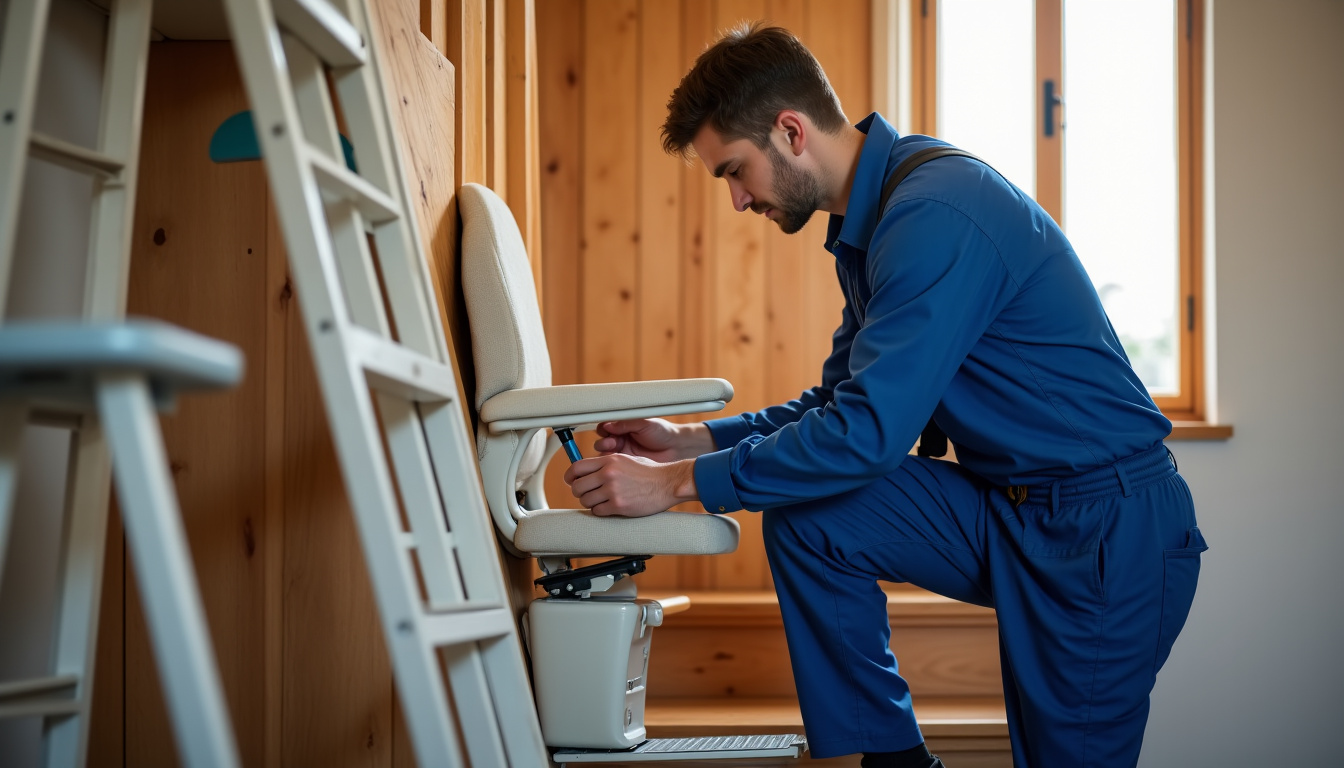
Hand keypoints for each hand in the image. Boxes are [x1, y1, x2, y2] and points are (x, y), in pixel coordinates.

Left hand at [563, 454, 697, 516]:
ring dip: (590, 503)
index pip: (577, 468)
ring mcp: (612, 490)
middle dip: (579, 493)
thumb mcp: (626, 459)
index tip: (571, 482)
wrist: (667, 483)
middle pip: (577, 487)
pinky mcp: (618, 505)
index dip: (570, 477)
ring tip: (601, 501)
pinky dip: (600, 511)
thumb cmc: (650, 472)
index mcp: (609, 460)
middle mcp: (608, 474)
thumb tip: (587, 471)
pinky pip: (597, 511)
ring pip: (586, 501)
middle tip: (587, 494)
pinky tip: (609, 507)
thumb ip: (606, 464)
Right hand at [593, 419, 714, 461]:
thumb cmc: (663, 432)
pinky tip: (614, 464)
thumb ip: (625, 424)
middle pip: (603, 442)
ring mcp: (624, 454)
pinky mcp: (628, 466)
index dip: (603, 429)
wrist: (677, 448)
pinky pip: (614, 467)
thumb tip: (608, 425)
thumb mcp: (644, 424)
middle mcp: (622, 440)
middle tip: (610, 443)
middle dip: (603, 442)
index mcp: (624, 427)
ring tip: (613, 452)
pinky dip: (611, 466)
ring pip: (606, 455)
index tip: (605, 431)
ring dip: (606, 454)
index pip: (606, 428)